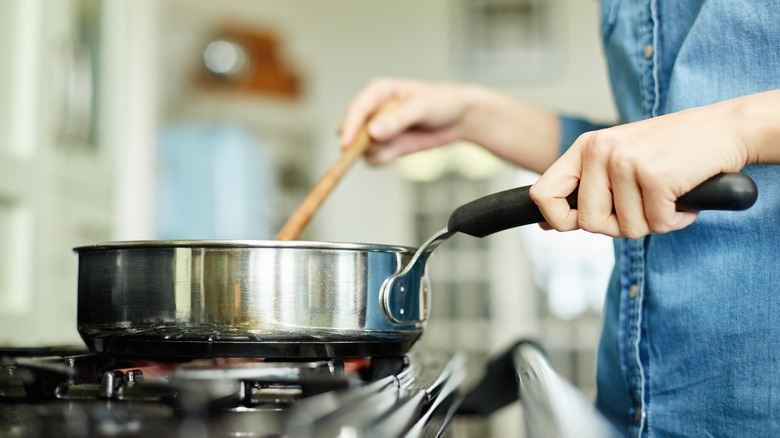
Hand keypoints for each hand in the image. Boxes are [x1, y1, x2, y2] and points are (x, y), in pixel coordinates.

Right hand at [339, 78, 475, 164]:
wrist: (460, 118)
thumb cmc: (442, 102)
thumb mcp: (421, 107)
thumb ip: (397, 119)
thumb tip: (373, 132)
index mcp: (378, 92)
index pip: (356, 110)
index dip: (349, 127)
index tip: (346, 144)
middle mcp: (373, 111)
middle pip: (352, 131)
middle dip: (361, 143)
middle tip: (382, 145)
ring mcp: (379, 131)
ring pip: (362, 149)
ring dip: (377, 151)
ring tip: (401, 142)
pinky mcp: (387, 146)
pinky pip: (374, 159)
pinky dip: (384, 159)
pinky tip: (401, 151)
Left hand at [529, 101, 755, 238]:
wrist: (725, 128)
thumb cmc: (671, 149)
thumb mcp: (617, 159)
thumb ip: (583, 188)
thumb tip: (546, 225)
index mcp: (586, 147)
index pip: (543, 194)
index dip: (557, 220)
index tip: (575, 225)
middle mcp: (600, 151)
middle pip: (589, 222)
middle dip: (620, 225)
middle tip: (644, 204)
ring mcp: (626, 162)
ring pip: (626, 228)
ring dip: (653, 221)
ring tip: (667, 193)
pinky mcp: (655, 177)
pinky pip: (657, 225)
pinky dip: (676, 219)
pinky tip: (683, 195)